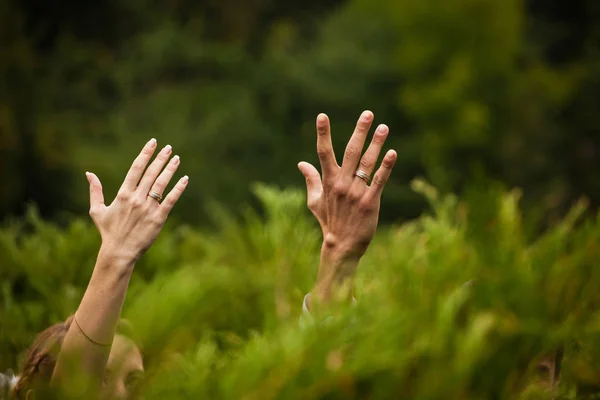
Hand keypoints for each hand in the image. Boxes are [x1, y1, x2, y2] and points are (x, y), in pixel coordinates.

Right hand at [86, 138, 187, 265]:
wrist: (119, 252)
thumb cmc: (108, 231)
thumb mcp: (97, 210)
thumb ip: (95, 190)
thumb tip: (88, 174)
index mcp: (123, 194)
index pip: (136, 168)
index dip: (145, 154)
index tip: (153, 143)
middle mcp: (136, 198)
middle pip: (151, 173)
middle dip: (160, 158)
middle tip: (168, 147)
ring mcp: (148, 208)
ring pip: (161, 184)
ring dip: (170, 169)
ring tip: (176, 158)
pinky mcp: (158, 218)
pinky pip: (171, 200)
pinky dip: (178, 189)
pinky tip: (185, 179)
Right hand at [298, 111, 396, 303]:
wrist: (341, 245)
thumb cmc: (329, 221)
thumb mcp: (314, 201)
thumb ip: (311, 180)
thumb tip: (301, 163)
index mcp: (328, 181)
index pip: (323, 153)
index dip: (322, 134)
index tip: (322, 116)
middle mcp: (342, 184)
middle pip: (351, 152)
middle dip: (359, 132)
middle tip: (368, 113)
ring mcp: (356, 192)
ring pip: (367, 163)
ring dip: (376, 144)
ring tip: (384, 127)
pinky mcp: (370, 202)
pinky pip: (379, 180)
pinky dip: (385, 167)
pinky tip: (392, 153)